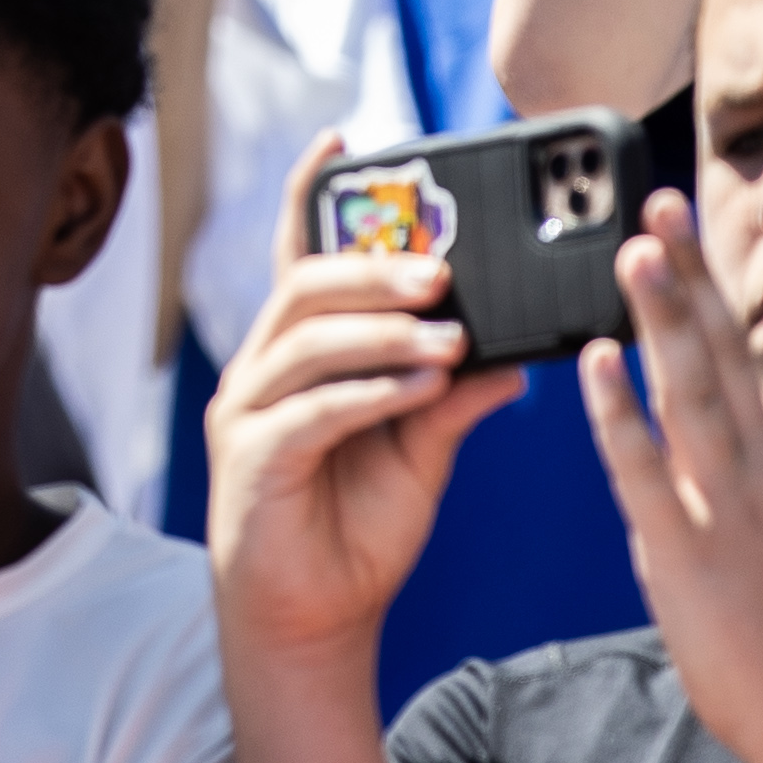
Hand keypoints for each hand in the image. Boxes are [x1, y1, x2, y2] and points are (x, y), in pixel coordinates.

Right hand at [205, 134, 518, 663]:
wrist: (314, 622)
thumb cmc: (360, 529)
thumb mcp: (422, 452)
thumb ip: (453, 399)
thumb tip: (513, 357)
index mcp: (299, 354)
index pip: (296, 257)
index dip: (311, 196)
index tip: (346, 140)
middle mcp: (262, 371)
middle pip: (304, 288)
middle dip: (373, 269)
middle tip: (441, 270)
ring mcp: (248, 413)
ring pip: (305, 341)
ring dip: (380, 331)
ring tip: (447, 334)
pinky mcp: (253, 460)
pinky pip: (310, 410)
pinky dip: (367, 392)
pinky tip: (420, 387)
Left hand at [579, 193, 762, 762]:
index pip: (755, 366)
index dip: (719, 297)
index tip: (688, 237)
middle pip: (727, 352)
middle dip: (692, 273)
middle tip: (659, 200)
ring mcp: (729, 507)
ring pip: (691, 390)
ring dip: (662, 315)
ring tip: (631, 249)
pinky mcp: (684, 549)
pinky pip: (644, 466)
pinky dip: (619, 409)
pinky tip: (594, 360)